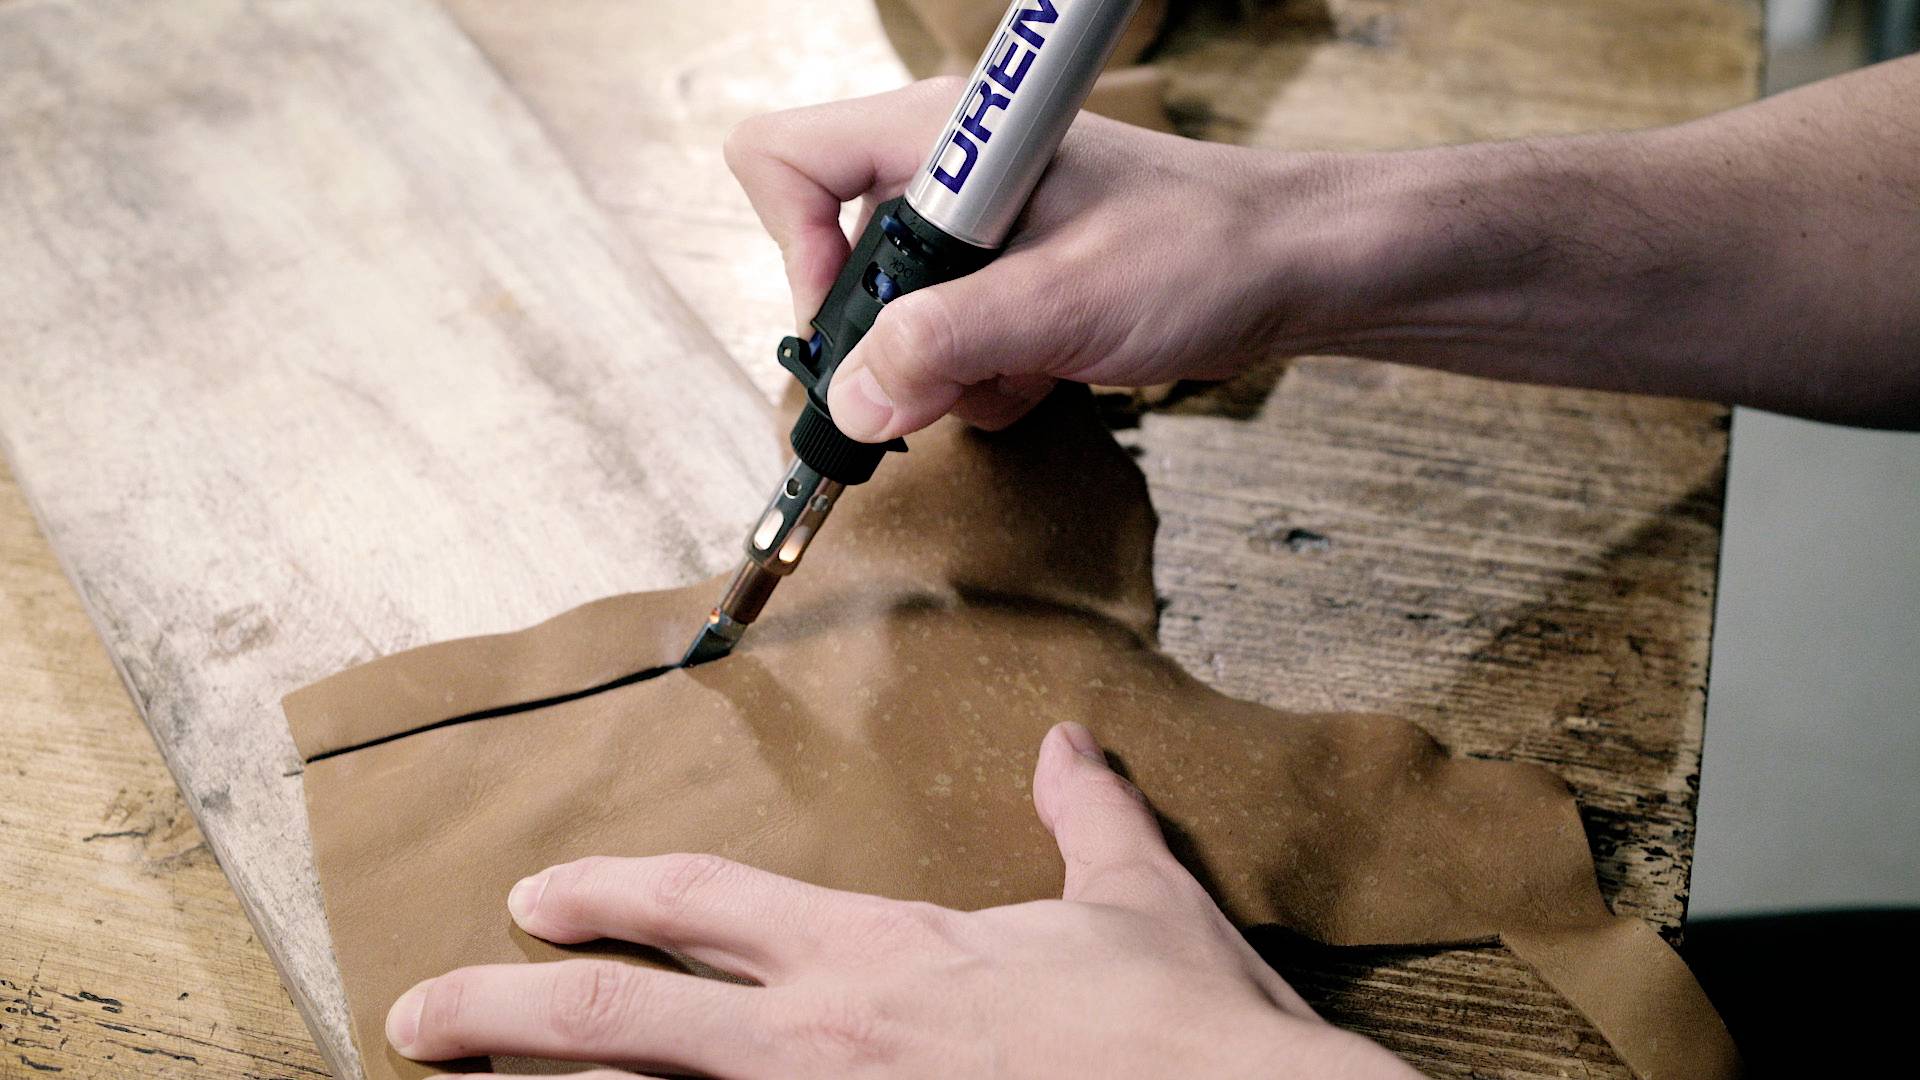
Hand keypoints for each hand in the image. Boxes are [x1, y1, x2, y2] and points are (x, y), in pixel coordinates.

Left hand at [384, 721, 1418, 1078]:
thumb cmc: (1180, 1025)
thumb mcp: (1134, 896)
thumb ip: (1084, 815)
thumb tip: (1069, 748)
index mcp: (879, 953)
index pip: (706, 900)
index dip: (611, 890)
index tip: (537, 893)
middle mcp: (822, 1041)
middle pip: (615, 1018)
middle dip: (500, 1008)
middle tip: (416, 1013)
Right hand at [723, 79, 1353, 440]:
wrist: (1293, 270)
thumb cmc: (1202, 250)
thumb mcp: (1062, 302)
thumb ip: (944, 347)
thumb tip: (852, 400)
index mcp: (940, 143)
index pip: (786, 160)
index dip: (795, 249)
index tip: (847, 322)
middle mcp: (945, 178)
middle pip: (836, 259)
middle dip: (886, 339)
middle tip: (950, 374)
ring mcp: (977, 233)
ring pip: (894, 319)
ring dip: (947, 370)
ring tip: (1028, 365)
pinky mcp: (1008, 279)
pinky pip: (948, 345)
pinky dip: (986, 379)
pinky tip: (1050, 371)